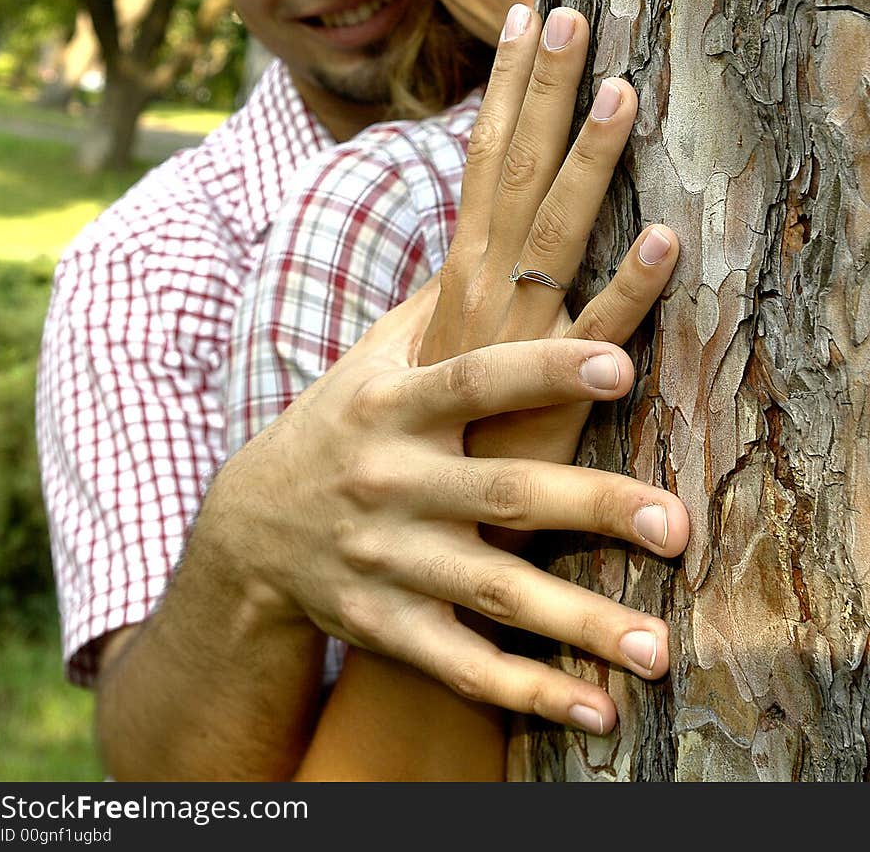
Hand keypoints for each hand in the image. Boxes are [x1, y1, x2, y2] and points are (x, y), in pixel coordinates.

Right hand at [206, 280, 688, 736]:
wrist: (252, 527)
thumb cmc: (340, 423)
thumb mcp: (370, 359)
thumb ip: (439, 305)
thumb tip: (499, 219)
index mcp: (394, 405)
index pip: (474, 381)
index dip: (543, 370)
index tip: (618, 360)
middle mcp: (391, 482)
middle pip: (503, 494)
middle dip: (593, 507)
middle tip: (678, 524)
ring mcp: (388, 561)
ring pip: (494, 592)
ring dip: (579, 622)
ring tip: (659, 648)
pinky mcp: (387, 627)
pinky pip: (463, 666)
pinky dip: (528, 694)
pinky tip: (597, 711)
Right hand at [421, 5, 678, 465]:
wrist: (362, 530)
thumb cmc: (407, 433)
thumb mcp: (418, 351)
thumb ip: (443, 293)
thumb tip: (462, 245)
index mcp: (458, 273)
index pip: (483, 159)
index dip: (510, 90)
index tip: (531, 17)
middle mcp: (479, 293)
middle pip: (514, 175)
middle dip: (543, 94)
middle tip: (572, 17)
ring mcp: (512, 340)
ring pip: (553, 236)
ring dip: (587, 163)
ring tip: (621, 93)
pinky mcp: (546, 402)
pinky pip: (592, 336)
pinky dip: (629, 287)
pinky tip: (662, 236)